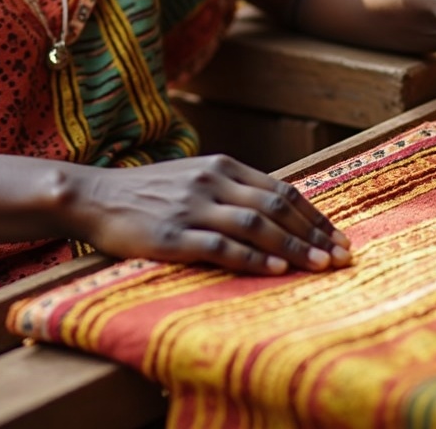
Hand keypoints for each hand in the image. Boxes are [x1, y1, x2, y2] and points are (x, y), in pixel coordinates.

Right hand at [63, 156, 351, 273]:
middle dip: (314, 234)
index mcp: (222, 166)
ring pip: (256, 226)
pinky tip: (276, 269)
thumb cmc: (148, 193)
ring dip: (293, 247)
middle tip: (341, 256)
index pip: (281, 190)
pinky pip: (221, 247)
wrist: (94, 196)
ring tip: (320, 265)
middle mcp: (212, 183)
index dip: (314, 215)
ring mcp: (192, 208)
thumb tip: (278, 213)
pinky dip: (253, 258)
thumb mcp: (195, 179)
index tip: (338, 237)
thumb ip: (232, 191)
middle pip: (276, 207)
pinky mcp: (172, 236)